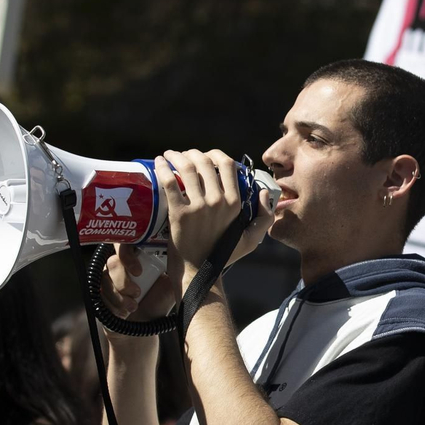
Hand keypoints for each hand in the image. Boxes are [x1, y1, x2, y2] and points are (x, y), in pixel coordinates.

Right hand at [100, 244, 178, 325]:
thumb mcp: (171, 284)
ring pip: (105, 280)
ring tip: (133, 307)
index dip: (127, 255)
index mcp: (136, 258)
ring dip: (120, 297)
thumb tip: (178, 252)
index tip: (138, 272)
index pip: (125, 245)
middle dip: (124, 281)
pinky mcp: (99, 294)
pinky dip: (113, 307)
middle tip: (137, 294)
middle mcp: (119, 266)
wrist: (145, 326)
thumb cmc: (159, 302)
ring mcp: (107, 279)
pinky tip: (123, 313)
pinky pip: (100, 295)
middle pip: (113, 262)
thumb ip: (174, 268)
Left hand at [155, 149, 276, 286]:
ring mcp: (198, 207)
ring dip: (176, 156)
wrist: (198, 271)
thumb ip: (265, 217)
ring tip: (169, 155)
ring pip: (186, 168)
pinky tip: (159, 162)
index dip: (214, 154)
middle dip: (192, 153)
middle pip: (204, 162)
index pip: (226, 164)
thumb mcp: (252, 239)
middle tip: (184, 155)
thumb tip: (263, 193)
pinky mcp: (179, 213)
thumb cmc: (223, 255)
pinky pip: (169, 182)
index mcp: (235, 203)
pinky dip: (162, 168)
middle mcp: (218, 201)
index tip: (205, 155)